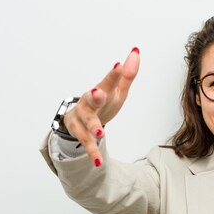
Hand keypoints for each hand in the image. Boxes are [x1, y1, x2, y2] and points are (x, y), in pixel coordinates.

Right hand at [63, 47, 140, 166]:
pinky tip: (98, 162)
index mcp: (101, 91)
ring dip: (93, 128)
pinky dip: (92, 152)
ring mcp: (81, 118)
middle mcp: (88, 102)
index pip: (109, 81)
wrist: (78, 121)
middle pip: (91, 98)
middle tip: (99, 93)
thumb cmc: (102, 104)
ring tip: (101, 133)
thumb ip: (127, 74)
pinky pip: (86, 143)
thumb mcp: (117, 91)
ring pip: (87, 123)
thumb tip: (136, 52)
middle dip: (95, 96)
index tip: (120, 64)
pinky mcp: (78, 133)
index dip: (114, 74)